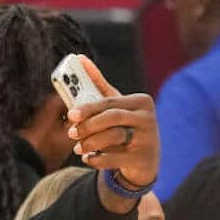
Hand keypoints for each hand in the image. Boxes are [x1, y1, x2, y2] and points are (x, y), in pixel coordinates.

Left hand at [66, 56, 158, 188]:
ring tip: (78, 147)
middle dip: (88, 126)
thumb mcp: (115, 107)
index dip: (88, 108)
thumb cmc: (125, 127)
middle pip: (113, 118)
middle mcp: (148, 117)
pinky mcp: (143, 158)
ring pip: (113, 137)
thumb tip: (80, 59)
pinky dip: (97, 159)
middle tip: (71, 133)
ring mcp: (148, 138)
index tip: (70, 114)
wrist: (145, 160)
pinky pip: (114, 159)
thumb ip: (98, 85)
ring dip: (90, 143)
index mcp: (141, 101)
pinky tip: (88, 158)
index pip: (111, 102)